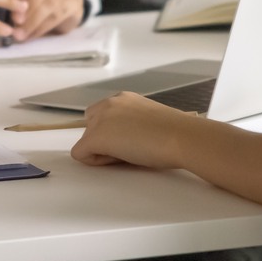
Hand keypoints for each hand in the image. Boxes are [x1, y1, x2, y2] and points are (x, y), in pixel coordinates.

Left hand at [70, 91, 203, 168]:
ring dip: (102, 151)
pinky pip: (80, 154)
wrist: (181, 137)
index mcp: (123, 98)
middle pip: (90, 127)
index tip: (133, 141)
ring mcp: (100, 119)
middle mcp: (109, 103)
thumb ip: (131, 124)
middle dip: (104, 141)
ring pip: (86, 141)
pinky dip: (95, 161)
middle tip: (129, 150)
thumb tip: (125, 139)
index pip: (103, 116)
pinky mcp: (96, 137)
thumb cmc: (175, 133)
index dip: (113, 134)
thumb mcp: (148, 120)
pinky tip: (119, 160)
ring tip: (128, 155)